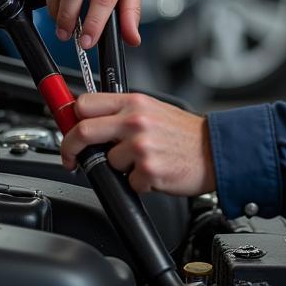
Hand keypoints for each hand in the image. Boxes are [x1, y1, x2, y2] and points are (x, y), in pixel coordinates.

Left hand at [60, 92, 215, 196]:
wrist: (216, 150)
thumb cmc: (185, 134)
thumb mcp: (153, 110)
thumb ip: (122, 112)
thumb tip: (88, 121)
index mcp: (134, 102)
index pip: (85, 104)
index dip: (71, 119)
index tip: (69, 130)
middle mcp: (135, 121)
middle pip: (82, 132)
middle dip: (70, 149)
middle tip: (72, 159)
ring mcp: (141, 146)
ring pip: (105, 162)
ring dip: (119, 168)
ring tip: (141, 162)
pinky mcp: (148, 170)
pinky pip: (126, 182)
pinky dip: (137, 183)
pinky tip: (154, 172)